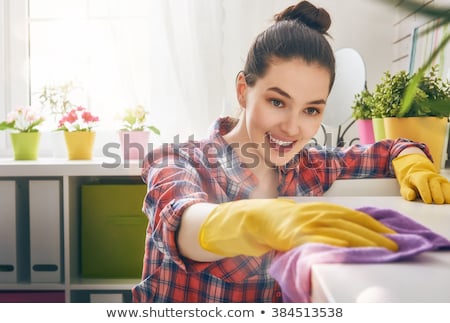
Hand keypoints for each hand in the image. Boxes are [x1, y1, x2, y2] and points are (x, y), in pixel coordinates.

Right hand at [199, 198, 397, 256]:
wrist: (254, 217)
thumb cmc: (281, 220)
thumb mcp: (305, 216)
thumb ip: (323, 221)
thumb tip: (346, 230)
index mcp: (320, 208)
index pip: (352, 215)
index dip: (372, 224)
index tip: (389, 233)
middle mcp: (316, 212)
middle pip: (351, 222)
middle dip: (374, 234)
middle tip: (393, 245)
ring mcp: (305, 223)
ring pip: (340, 231)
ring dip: (362, 241)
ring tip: (380, 250)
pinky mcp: (295, 234)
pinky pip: (317, 239)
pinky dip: (332, 243)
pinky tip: (345, 248)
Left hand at [393, 154, 449, 203]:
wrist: (419, 176)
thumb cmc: (412, 184)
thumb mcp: (405, 187)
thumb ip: (406, 192)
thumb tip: (411, 196)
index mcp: (420, 177)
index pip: (423, 183)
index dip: (426, 192)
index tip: (427, 201)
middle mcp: (432, 177)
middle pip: (436, 187)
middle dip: (436, 197)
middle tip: (435, 203)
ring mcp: (441, 180)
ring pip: (446, 189)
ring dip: (445, 198)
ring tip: (441, 203)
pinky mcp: (447, 184)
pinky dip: (449, 197)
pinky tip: (447, 202)